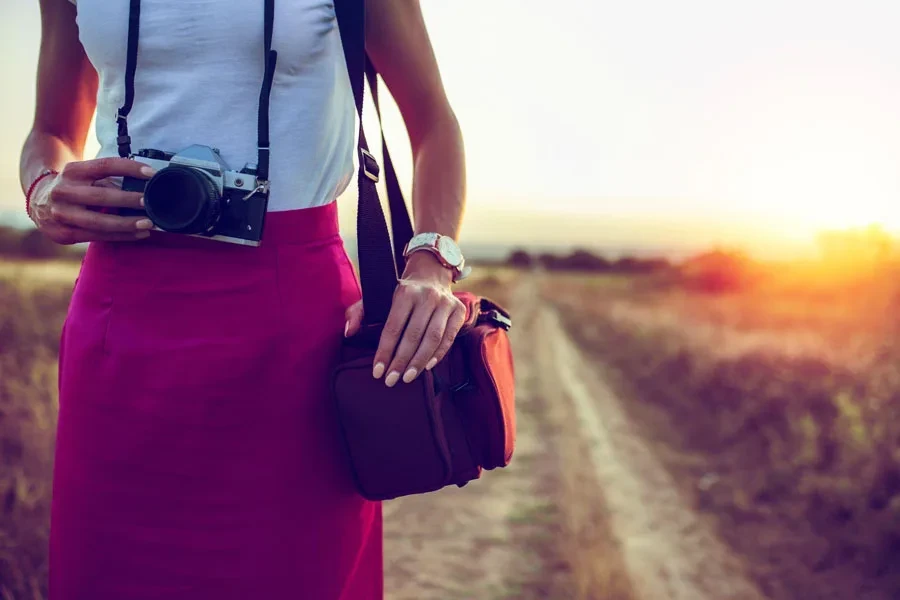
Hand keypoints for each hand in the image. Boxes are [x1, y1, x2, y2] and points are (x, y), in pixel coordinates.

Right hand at [29, 157, 155, 243]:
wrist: (38, 202)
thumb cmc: (75, 187)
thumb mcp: (84, 176)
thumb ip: (108, 179)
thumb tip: (145, 185)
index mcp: (73, 171)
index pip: (105, 166)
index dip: (129, 168)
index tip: (151, 174)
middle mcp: (64, 191)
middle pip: (102, 196)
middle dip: (129, 200)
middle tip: (151, 202)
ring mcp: (61, 214)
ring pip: (99, 222)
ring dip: (127, 224)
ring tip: (149, 224)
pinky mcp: (63, 234)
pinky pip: (97, 236)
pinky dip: (120, 236)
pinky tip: (138, 234)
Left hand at [344, 252, 466, 386]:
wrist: (431, 274)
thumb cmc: (402, 292)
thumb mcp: (377, 295)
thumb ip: (358, 312)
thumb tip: (349, 332)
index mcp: (405, 292)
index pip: (393, 327)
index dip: (385, 351)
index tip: (378, 372)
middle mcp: (427, 296)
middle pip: (414, 335)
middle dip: (401, 361)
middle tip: (391, 381)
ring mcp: (445, 303)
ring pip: (433, 338)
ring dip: (419, 362)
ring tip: (407, 378)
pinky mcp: (459, 310)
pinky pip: (449, 337)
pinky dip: (439, 354)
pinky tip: (427, 367)